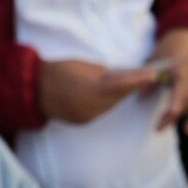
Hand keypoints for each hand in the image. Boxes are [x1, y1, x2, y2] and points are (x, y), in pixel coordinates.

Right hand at [38, 60, 157, 124]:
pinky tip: (104, 96)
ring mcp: (88, 116)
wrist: (34, 89)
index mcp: (93, 89)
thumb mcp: (85, 66)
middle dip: (131, 87)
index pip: (122, 85)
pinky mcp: (83, 121)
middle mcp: (93, 106)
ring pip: (111, 106)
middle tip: (144, 77)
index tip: (153, 75)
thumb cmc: (60, 71)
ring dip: (118, 96)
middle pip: (119, 97)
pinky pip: (100, 112)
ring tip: (122, 85)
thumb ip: (105, 73)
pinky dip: (105, 104)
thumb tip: (121, 76)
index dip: (139, 80)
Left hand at [150, 29, 187, 135]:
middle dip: (173, 117)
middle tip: (159, 128)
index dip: (170, 112)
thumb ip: (150, 76)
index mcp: (182, 71)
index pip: (179, 97)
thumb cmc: (171, 47)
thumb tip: (140, 95)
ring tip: (174, 129)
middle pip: (186, 103)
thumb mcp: (157, 58)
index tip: (158, 123)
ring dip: (185, 118)